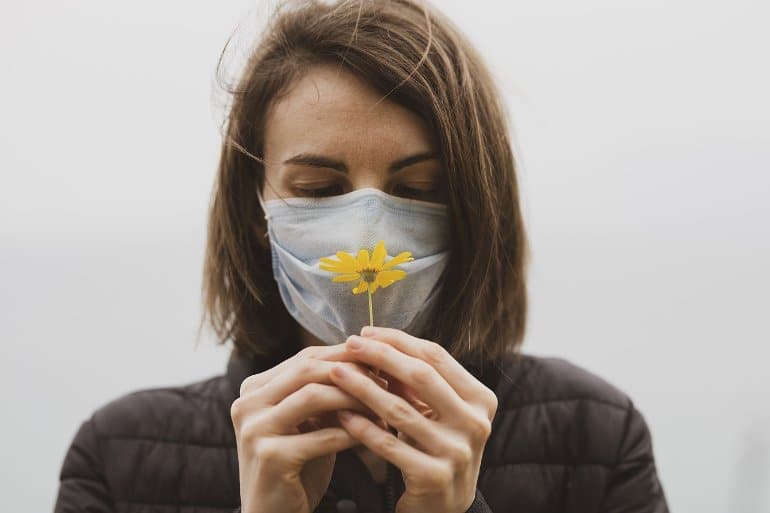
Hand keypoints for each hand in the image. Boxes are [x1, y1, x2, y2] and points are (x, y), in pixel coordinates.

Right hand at [231, 344, 388, 512]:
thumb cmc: (296, 466)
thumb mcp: (308, 422)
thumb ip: (324, 392)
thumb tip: (368, 361)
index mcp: (254, 389)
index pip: (304, 358)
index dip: (343, 356)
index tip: (377, 360)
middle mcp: (247, 403)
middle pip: (306, 370)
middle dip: (350, 372)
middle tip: (383, 379)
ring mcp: (255, 429)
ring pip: (312, 396)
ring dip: (353, 398)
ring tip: (381, 405)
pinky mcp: (270, 457)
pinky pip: (321, 436)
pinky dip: (352, 432)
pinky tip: (375, 433)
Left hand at [322, 326, 498, 512]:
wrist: (445, 507)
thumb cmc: (436, 447)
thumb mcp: (437, 412)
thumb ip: (415, 382)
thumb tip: (375, 343)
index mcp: (481, 399)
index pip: (437, 357)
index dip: (399, 340)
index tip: (367, 332)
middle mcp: (475, 423)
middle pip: (421, 376)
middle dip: (381, 356)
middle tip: (349, 344)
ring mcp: (456, 452)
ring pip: (401, 410)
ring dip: (363, 388)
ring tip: (337, 374)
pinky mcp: (433, 477)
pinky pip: (389, 445)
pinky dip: (363, 428)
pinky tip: (342, 415)